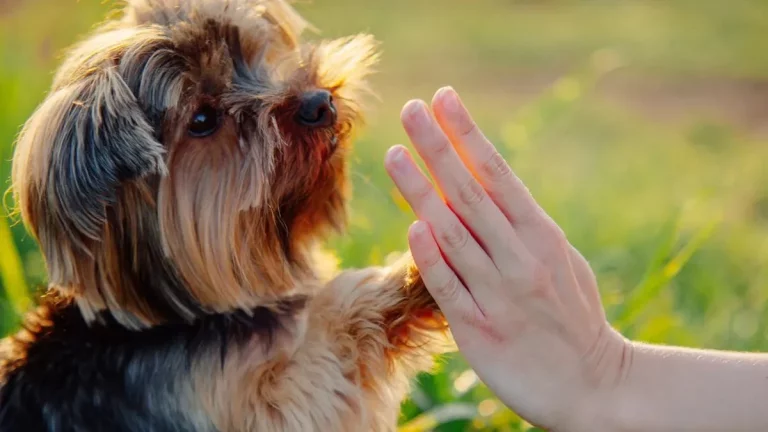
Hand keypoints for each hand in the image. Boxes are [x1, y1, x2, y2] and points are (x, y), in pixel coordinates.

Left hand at [384, 87, 629, 430]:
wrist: (594, 388)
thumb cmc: (572, 317)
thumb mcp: (559, 261)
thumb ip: (522, 227)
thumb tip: (480, 187)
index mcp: (543, 236)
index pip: (498, 174)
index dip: (468, 135)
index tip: (443, 99)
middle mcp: (522, 259)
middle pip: (471, 194)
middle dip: (438, 148)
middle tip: (410, 110)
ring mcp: (501, 295)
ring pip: (454, 234)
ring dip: (421, 191)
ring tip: (395, 154)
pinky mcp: (481, 331)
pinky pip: (450, 287)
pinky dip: (432, 255)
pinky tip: (413, 225)